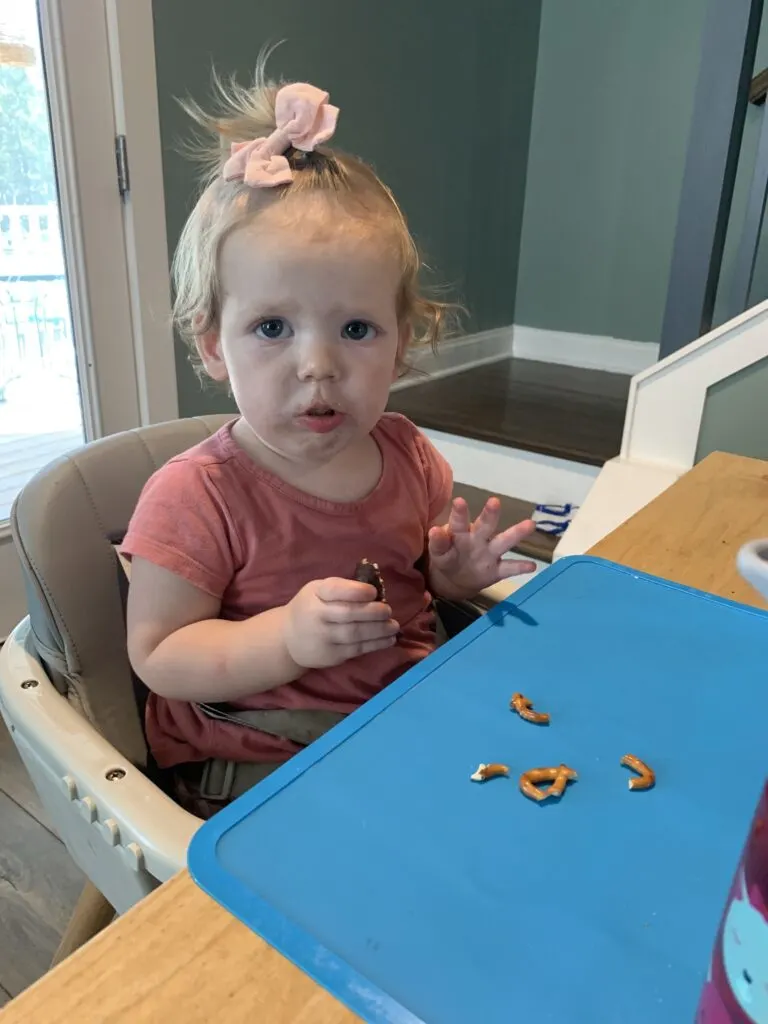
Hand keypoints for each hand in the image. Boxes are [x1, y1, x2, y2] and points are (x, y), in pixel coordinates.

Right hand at [283, 578, 398, 669]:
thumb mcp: (318, 591)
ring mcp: (323, 637)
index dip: (356, 591)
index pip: (335, 590)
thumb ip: (341, 589)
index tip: (373, 592)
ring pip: (355, 634)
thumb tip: (375, 592)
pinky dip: (376, 644)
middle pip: (349, 614)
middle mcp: (317, 615)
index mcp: (315, 593)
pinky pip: (357, 649)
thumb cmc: (310, 608)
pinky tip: (389, 639)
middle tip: (388, 610)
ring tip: (394, 626)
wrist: (288, 640)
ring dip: (379, 630)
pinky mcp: (331, 655)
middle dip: (373, 612)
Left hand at [428, 497, 536, 599]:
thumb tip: (434, 531)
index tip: (459, 501)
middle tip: (494, 502)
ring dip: (516, 533)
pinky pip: (510, 568)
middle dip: (490, 515)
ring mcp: (489, 554)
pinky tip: (532, 566)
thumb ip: (438, 543)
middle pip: (484, 525)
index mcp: (459, 533)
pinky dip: (520, 567)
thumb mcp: (438, 552)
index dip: (459, 514)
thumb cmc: (448, 556)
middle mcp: (477, 539)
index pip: (457, 523)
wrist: (456, 579)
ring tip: (530, 524)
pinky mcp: (496, 571)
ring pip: (503, 541)